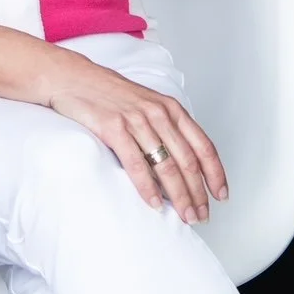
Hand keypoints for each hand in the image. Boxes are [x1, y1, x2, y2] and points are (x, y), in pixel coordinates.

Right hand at [47, 64, 227, 224]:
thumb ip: (165, 128)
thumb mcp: (146, 104)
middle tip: (201, 216)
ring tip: (184, 216)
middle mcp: (158, 113)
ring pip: (166, 165)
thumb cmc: (109, 94)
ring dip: (179, 196)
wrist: (73, 77)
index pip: (202, 145)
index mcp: (170, 108)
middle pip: (188, 160)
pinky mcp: (114, 128)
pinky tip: (155, 203)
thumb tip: (181, 163)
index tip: (221, 195)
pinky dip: (148, 187)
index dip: (215, 173)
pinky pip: (136, 163)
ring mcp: (136, 120)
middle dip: (198, 193)